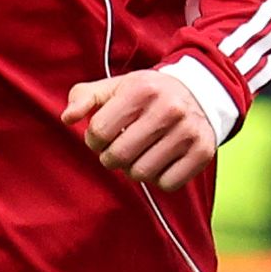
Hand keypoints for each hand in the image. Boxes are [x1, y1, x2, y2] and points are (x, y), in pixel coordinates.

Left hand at [62, 68, 225, 188]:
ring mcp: (188, 132)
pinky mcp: (203, 152)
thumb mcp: (114, 87)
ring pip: (141, 173)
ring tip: (138, 155)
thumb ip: (84, 98)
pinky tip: (158, 162)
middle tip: (117, 150)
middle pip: (118, 156)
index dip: (93, 140)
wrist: (199, 93)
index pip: (99, 132)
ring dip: (133, 170)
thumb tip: (67, 119)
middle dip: (110, 158)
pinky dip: (157, 179)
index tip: (101, 137)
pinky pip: (167, 184)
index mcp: (141, 90)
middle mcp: (168, 109)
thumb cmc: (146, 94)